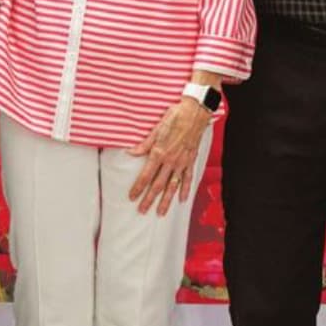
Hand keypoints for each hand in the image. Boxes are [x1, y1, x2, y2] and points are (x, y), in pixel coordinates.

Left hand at [126, 100, 210, 216]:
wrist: (194, 113)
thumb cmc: (174, 117)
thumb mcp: (156, 129)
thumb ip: (144, 144)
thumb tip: (131, 153)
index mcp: (159, 153)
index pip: (145, 175)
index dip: (138, 187)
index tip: (132, 197)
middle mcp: (170, 161)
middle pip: (158, 185)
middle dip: (149, 199)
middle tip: (142, 211)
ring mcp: (182, 162)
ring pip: (172, 186)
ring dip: (166, 201)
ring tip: (161, 212)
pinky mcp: (191, 161)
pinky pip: (187, 178)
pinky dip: (185, 189)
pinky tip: (182, 199)